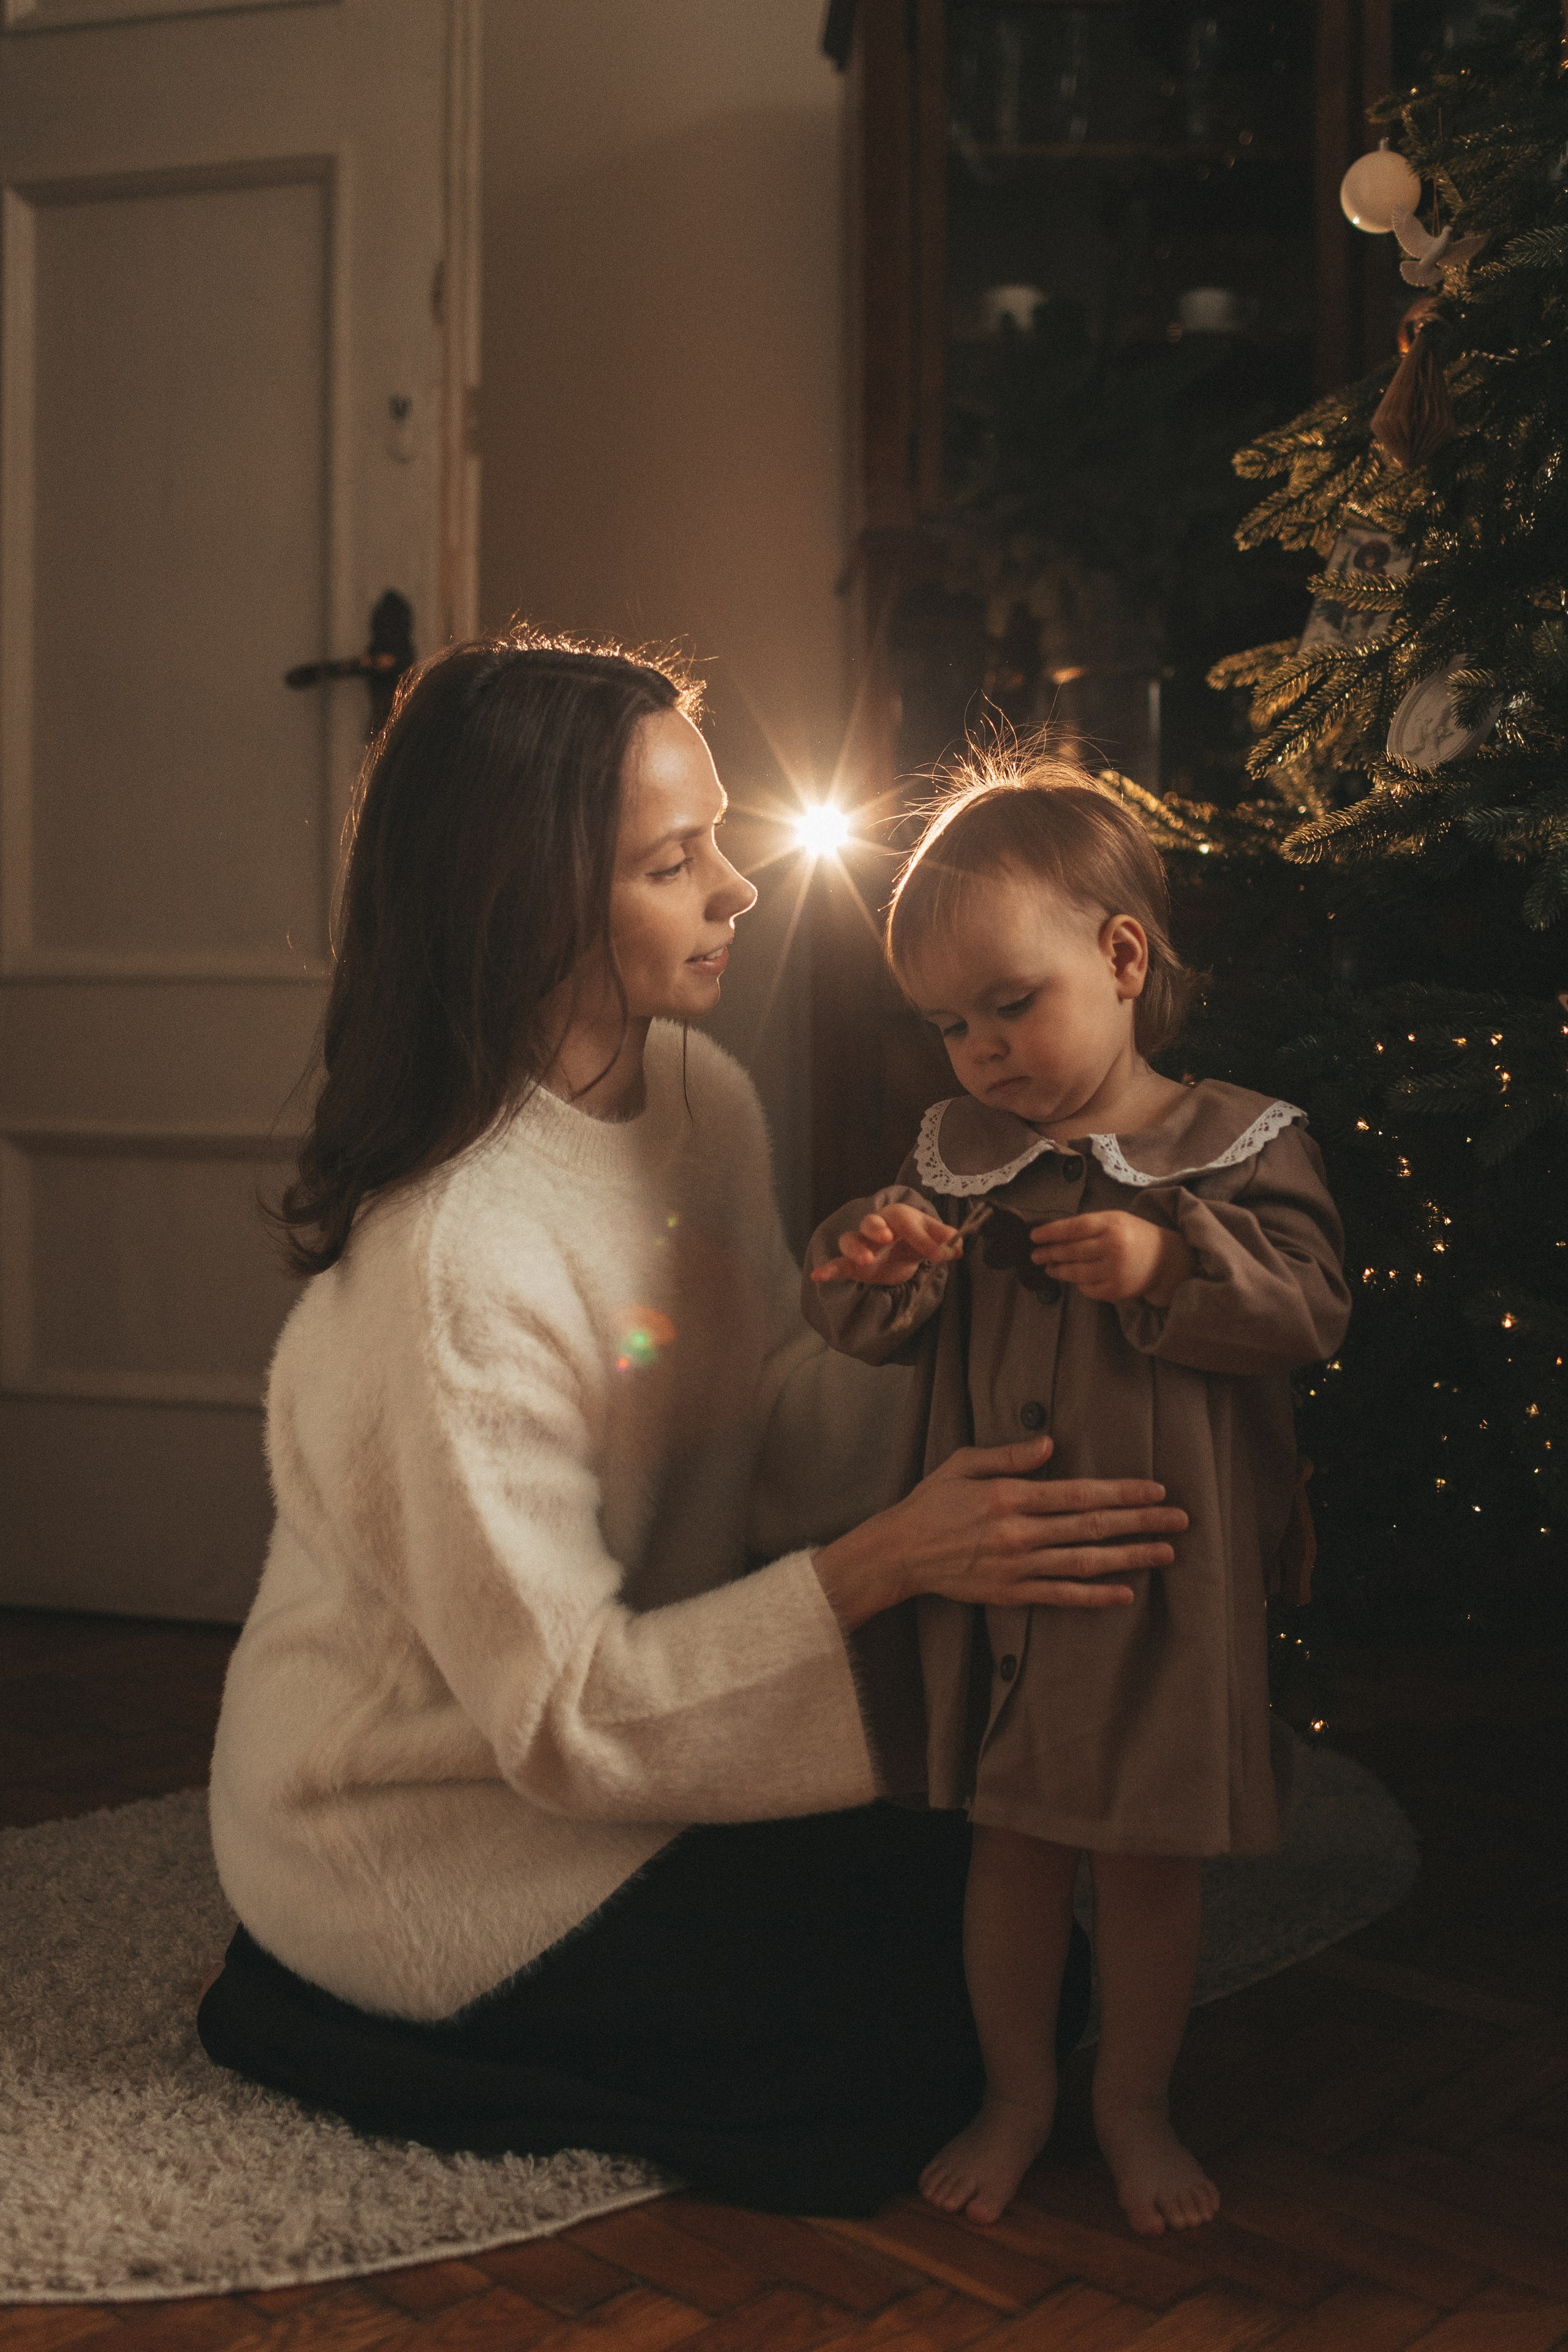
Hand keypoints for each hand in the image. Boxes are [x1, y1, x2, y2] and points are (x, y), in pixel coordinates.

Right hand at [810, 1203, 961, 1287]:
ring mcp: (862, 1245)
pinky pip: (838, 1264)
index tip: (940, 1256)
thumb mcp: (936, 1236)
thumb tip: (957, 1246)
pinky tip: (819, 1276)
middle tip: (886, 1237)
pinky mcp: (853, 1265)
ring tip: (867, 1260)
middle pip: (869, 1222)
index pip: (907, 1223)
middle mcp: (876, 1227)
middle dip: (876, 1228)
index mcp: (898, 1216)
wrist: (902, 1247)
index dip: (923, 1239)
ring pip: (851, 1240)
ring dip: (856, 1248)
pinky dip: (828, 1269)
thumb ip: (947, 1239)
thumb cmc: (918, 1236)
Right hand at [812, 1433, 1187, 1627]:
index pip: (1079, 1493)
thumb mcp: (963, 1463)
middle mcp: (1019, 1533)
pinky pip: (1062, 1596)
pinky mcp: (1011, 1593)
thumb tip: (1051, 1444)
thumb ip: (1009, 1456)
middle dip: (1141, 1522)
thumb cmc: (932, 1502)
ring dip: (1130, 1558)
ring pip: (1085, 1563)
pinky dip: (1095, 1596)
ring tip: (1166, 1553)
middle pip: (1092, 1527)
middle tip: (1180, 1519)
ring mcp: (1017, 1567)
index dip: (1122, 1492)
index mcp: (1010, 1496)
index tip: (1156, 1490)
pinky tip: (1125, 1593)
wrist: (900, 1553)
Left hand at [1030, 1211, 1193, 1306]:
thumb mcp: (1115, 1220)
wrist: (1166, 1259)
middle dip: (1049, 1253)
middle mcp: (1113, 1247)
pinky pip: (1087, 1288)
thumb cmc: (1134, 1235)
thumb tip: (1053, 1235)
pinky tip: (1074, 1278)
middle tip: (1035, 1255)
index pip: (1074, 1228)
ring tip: (1049, 1268)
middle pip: (1071, 1251)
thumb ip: (1088, 1226)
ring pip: (1076, 1272)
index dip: (1051, 1232)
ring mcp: (1115, 1271)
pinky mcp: (1116, 1290)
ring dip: (1058, 1270)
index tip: (1034, 1236)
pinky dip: (1078, 1283)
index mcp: (1112, 1224)